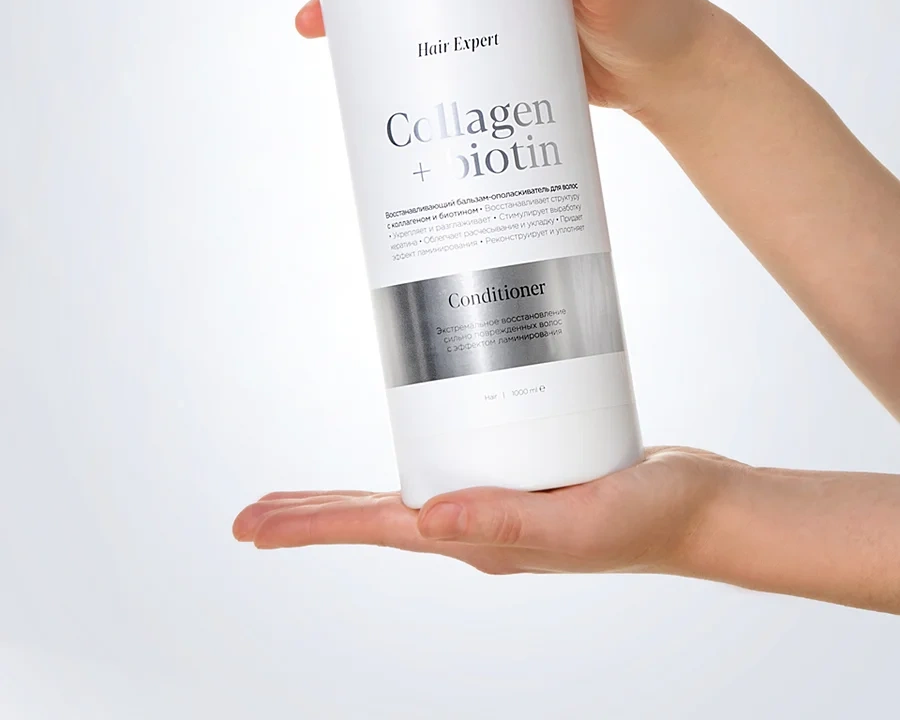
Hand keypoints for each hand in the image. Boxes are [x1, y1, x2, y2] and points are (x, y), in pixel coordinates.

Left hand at [233, 448, 732, 574]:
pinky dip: (413, 461)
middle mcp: (479, 525)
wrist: (701, 509)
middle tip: (252, 517)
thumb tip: (424, 521)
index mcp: (479, 539)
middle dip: (312, 517)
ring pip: (407, 496)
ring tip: (307, 498)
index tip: (254, 527)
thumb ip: (506, 520)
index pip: (377, 529)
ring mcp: (499, 501)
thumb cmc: (648, 518)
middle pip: (377, 518)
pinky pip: (452, 467)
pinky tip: (410, 450)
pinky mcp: (523, 474)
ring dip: (351, 497)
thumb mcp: (578, 518)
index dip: (312, 525)